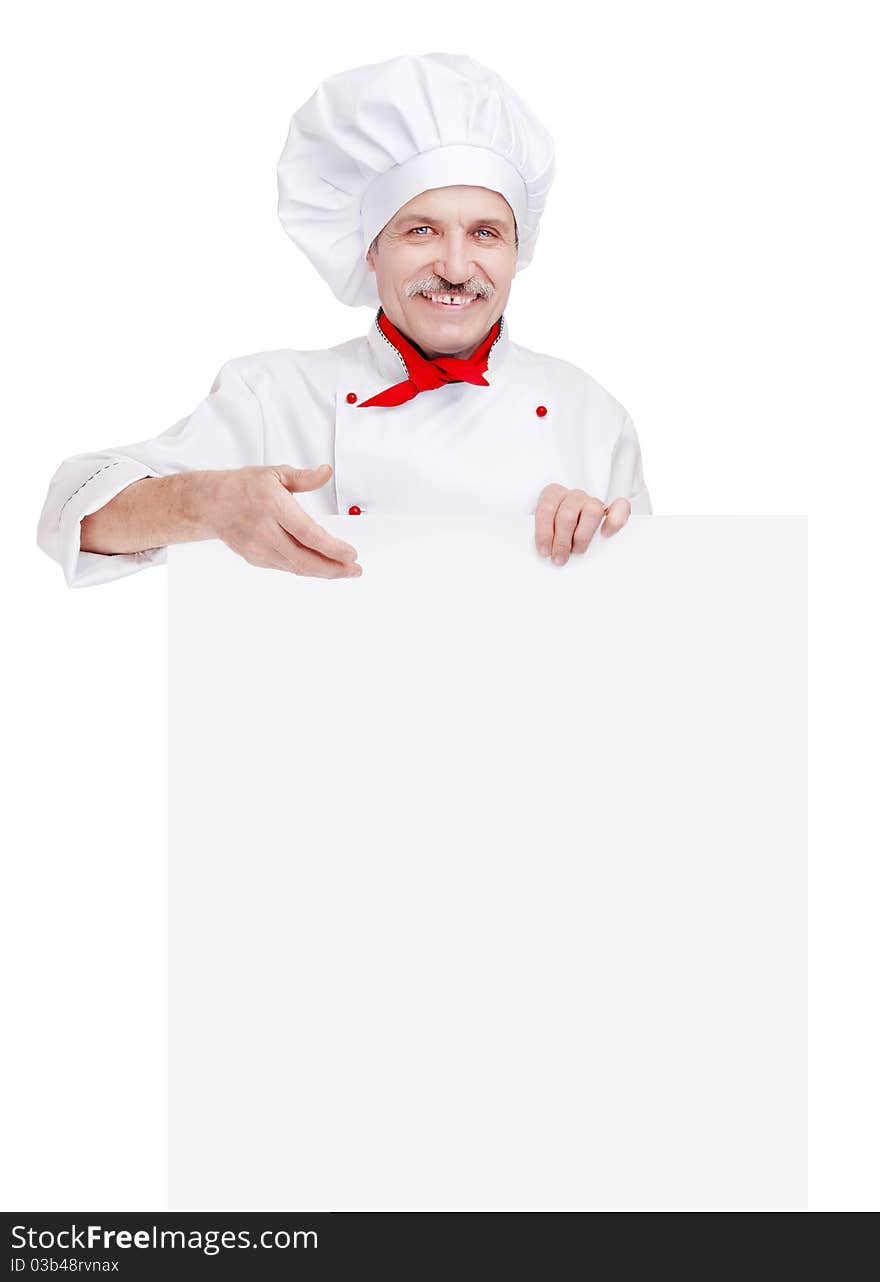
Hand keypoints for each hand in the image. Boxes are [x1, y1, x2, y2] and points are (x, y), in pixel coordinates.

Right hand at [204, 463, 361, 577]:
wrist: (210, 504)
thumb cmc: (242, 487)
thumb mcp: (274, 473)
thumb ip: (304, 477)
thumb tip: (326, 472)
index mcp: (272, 506)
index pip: (307, 533)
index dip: (332, 548)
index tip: (351, 554)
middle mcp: (264, 531)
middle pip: (304, 559)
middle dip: (334, 568)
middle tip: (355, 569)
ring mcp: (258, 548)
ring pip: (297, 568)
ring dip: (323, 572)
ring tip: (345, 571)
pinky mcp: (255, 559)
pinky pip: (287, 567)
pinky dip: (306, 568)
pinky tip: (322, 566)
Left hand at [534, 484, 630, 564]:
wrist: (568, 525)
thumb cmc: (554, 529)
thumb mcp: (544, 530)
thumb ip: (543, 536)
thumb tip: (544, 553)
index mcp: (553, 495)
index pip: (547, 508)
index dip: (544, 531)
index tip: (544, 551)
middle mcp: (573, 496)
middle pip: (568, 514)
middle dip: (562, 541)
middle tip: (559, 558)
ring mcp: (592, 501)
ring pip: (592, 511)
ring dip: (583, 536)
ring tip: (577, 551)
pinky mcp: (610, 509)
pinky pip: (620, 507)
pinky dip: (615, 521)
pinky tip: (606, 533)